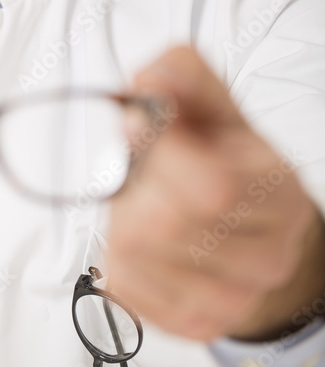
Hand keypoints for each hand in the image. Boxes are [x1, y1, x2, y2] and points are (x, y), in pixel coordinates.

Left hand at [108, 46, 324, 341]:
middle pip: (167, 222)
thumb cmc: (221, 154)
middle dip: (137, 182)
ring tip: (147, 198)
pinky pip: (123, 284)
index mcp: (280, 192)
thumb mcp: (208, 99)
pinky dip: (116, 250)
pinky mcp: (193, 323)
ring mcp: (233, 297)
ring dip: (123, 215)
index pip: (214, 185)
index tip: (139, 122)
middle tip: (143, 165)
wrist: (244, 223)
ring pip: (137, 253)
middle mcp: (268, 254)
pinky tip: (142, 234)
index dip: (160, 149)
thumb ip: (179, 73)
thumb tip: (149, 83)